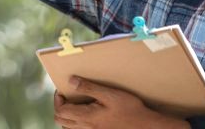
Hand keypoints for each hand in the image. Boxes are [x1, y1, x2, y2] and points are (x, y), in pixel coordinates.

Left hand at [53, 77, 189, 128]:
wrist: (146, 126)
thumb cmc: (130, 109)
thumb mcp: (110, 94)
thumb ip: (88, 87)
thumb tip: (71, 80)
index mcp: (87, 117)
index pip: (60, 110)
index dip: (58, 99)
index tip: (63, 89)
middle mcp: (86, 128)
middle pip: (61, 120)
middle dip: (60, 106)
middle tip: (67, 95)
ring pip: (69, 127)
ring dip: (67, 115)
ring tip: (75, 103)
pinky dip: (75, 122)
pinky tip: (85, 113)